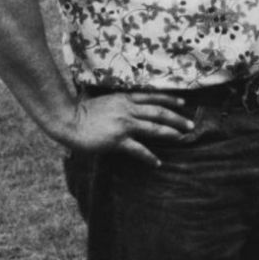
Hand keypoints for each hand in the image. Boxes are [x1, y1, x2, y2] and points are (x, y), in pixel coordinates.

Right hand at [60, 92, 196, 165]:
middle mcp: (128, 109)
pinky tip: (157, 162)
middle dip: (177, 118)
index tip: (183, 102)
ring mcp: (124, 124)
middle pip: (159, 112)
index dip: (169, 99)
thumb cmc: (81, 110)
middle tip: (190, 124)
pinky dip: (149, 156)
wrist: (68, 120)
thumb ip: (117, 101)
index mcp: (125, 98)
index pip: (153, 97)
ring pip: (154, 128)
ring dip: (170, 133)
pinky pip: (138, 149)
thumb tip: (125, 103)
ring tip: (182, 138)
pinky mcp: (117, 140)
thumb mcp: (104, 99)